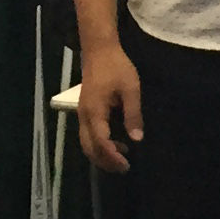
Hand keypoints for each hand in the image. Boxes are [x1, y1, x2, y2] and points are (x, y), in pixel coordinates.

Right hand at [73, 47, 143, 175]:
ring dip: (101, 155)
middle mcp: (84, 116)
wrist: (99, 50)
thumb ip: (133, 114)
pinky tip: (116, 145)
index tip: (126, 164)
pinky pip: (88, 135)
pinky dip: (99, 145)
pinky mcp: (85, 111)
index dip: (112, 156)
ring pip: (86, 143)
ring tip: (122, 160)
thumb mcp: (131, 89)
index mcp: (94, 112)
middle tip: (124, 168)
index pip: (100, 142)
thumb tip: (137, 138)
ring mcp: (82, 114)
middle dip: (105, 161)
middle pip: (89, 147)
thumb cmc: (116, 67)